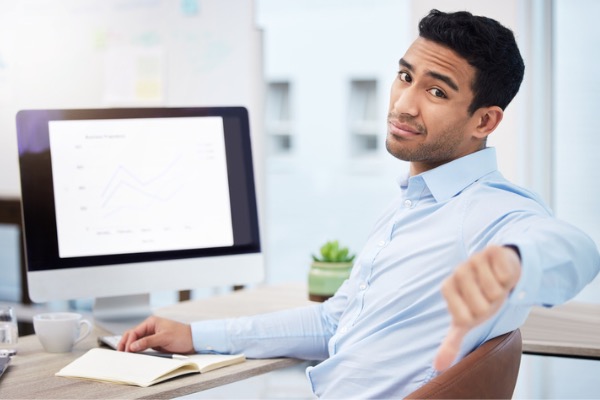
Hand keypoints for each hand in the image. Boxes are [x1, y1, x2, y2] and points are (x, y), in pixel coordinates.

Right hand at [117, 316, 193, 353]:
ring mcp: (151, 336)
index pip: (134, 332)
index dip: (129, 342)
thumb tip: (133, 346)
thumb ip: (148, 342)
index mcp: (151, 322)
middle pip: (132, 335)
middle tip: (121, 354)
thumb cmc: (182, 335)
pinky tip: (134, 356)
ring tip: (125, 356)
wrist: (193, 341)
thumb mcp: (164, 338)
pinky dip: (137, 351)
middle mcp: (149, 328)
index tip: (126, 351)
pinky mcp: (154, 343)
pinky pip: (142, 347)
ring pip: (136, 341)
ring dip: (130, 348)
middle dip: (125, 344)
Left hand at [434, 245, 520, 370]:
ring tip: (496, 285)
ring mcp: (474, 259)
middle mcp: (458, 272)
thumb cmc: (481, 299)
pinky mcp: (492, 250)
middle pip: (482, 305)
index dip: (478, 317)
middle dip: (491, 305)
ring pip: (495, 290)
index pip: (465, 317)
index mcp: (448, 288)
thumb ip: (452, 342)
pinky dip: (509, 278)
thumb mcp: (467, 321)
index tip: (476, 308)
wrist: (500, 272)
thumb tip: (438, 367)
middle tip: (488, 296)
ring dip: (501, 292)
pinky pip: (505, 274)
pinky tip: (503, 272)